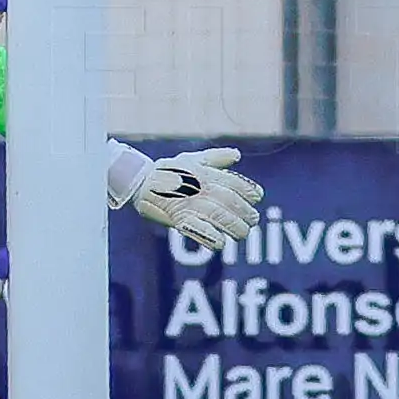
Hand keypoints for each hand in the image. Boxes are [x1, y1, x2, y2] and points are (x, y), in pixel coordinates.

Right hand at [115, 145, 262, 252]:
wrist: (140, 181)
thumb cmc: (170, 170)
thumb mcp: (193, 159)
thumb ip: (216, 158)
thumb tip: (237, 155)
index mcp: (205, 173)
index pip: (233, 182)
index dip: (248, 190)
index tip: (257, 197)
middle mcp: (199, 187)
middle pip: (229, 201)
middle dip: (244, 212)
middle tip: (253, 220)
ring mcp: (189, 202)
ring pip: (218, 216)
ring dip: (233, 226)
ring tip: (242, 233)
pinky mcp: (177, 217)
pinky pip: (197, 229)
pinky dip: (210, 237)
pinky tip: (220, 243)